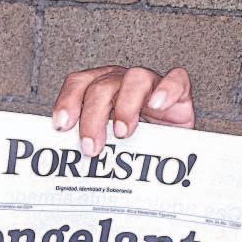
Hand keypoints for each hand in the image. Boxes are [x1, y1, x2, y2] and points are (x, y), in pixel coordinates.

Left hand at [51, 66, 194, 155]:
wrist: (172, 152)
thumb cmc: (135, 146)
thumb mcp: (107, 146)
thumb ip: (89, 144)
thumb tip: (63, 163)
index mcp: (100, 89)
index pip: (78, 83)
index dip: (68, 100)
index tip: (61, 125)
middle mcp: (122, 82)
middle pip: (102, 86)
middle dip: (93, 118)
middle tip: (91, 147)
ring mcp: (151, 85)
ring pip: (135, 78)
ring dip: (125, 106)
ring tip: (122, 133)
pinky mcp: (180, 93)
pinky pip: (176, 80)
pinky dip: (167, 90)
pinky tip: (157, 106)